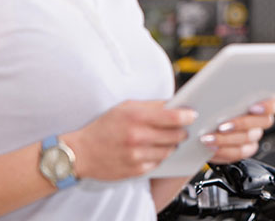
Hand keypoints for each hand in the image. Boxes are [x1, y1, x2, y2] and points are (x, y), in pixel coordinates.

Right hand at [64, 100, 193, 180]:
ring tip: (168, 139)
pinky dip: (159, 156)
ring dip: (172, 145)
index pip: (172, 117)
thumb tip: (174, 104)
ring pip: (169, 150)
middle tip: (182, 128)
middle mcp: (138, 137)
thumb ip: (151, 106)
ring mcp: (137, 155)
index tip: (192, 115)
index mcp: (136, 117)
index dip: (187, 116)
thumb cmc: (104, 127)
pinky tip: (153, 149)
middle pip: (175, 135)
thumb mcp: (125, 108)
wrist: (81, 153)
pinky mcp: (136, 170)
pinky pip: (158, 162)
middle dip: (182, 131)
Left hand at [203, 96, 274, 163]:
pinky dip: (223, 150)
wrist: (202, 120)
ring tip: (208, 137)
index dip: (269, 106)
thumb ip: (225, 89)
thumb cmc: (212, 101)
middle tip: (222, 125)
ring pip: (247, 138)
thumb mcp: (218, 90)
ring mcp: (253, 135)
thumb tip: (214, 95)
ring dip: (226, 138)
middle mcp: (260, 120)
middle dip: (241, 123)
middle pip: (262, 123)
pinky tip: (211, 146)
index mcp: (260, 100)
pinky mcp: (243, 149)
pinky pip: (238, 153)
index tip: (254, 107)